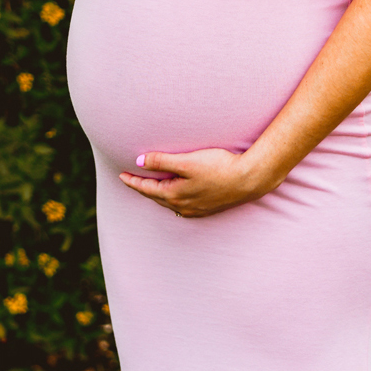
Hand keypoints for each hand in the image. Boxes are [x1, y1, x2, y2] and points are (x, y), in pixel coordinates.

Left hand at [119, 148, 276, 218]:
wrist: (249, 179)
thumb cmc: (218, 167)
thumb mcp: (186, 161)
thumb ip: (161, 161)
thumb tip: (138, 161)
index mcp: (175, 195)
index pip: (146, 189)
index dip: (133, 181)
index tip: (121, 175)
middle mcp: (184, 206)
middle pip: (156, 197)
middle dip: (143, 188)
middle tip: (131, 180)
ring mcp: (197, 209)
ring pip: (170, 202)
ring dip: (158, 194)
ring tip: (150, 186)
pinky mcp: (208, 208)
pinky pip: (183, 205)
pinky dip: (173, 199)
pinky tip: (176, 195)